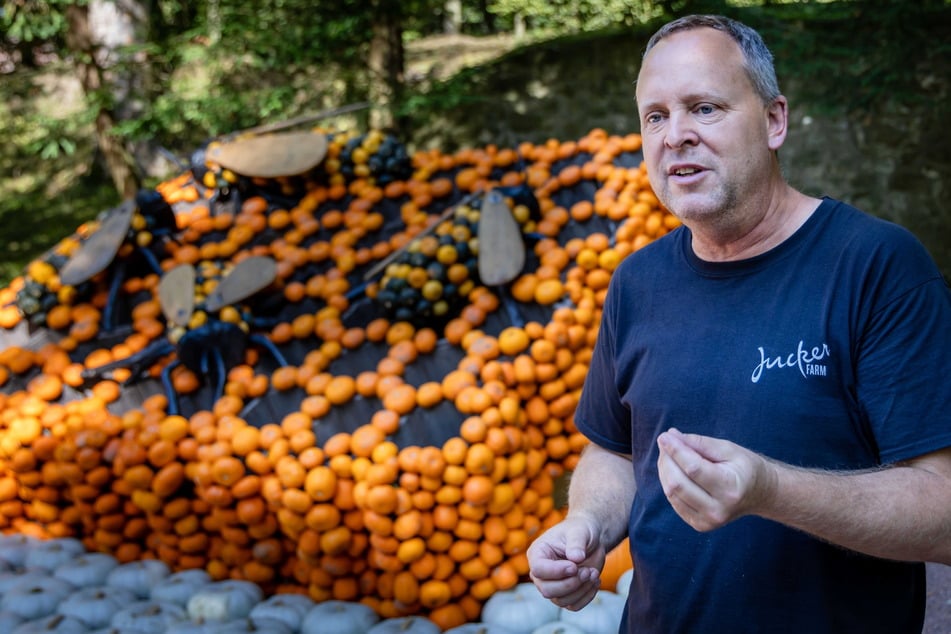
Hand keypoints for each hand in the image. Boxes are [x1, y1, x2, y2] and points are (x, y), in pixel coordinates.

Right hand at [527, 514, 605, 610]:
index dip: (557, 571)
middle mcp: (541, 573)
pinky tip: (595, 581)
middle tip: (587, 571)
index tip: (575, 566)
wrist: (591, 540)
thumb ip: (576, 543)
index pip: (538, 570)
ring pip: (561, 601)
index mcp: (537, 553)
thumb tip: (576, 558)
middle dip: (571, 583)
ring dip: (582, 589)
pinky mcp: (566, 595)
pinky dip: (587, 596)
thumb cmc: (581, 531)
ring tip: (594, 573)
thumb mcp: (579, 531)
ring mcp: (552, 586)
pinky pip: (573, 606)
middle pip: (547, 590)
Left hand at [656, 427, 774, 530]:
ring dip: (664, 470)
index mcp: (730, 488)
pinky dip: (668, 482)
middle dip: (667, 459)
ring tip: (669, 454)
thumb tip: (671, 436)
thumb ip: (700, 443)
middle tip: (666, 442)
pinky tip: (674, 470)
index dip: (675, 451)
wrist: (759, 494)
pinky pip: (673, 501)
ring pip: (671, 493)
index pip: (693, 469)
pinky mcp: (699, 524)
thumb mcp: (728, 449)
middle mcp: (718, 509)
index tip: (664, 436)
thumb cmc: (744, 467)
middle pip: (678, 483)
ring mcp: (708, 521)